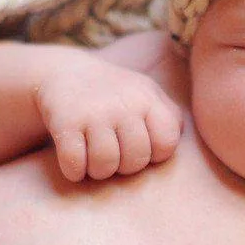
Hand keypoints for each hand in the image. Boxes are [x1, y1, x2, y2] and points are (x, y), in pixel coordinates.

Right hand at [36, 56, 182, 181]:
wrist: (64, 73)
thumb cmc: (115, 94)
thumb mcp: (146, 94)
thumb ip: (170, 117)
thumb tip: (180, 140)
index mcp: (149, 98)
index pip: (166, 144)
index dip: (153, 155)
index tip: (139, 147)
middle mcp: (125, 103)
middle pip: (135, 160)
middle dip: (123, 166)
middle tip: (113, 154)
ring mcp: (95, 112)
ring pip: (105, 166)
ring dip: (97, 171)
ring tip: (93, 158)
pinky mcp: (66, 121)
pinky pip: (75, 164)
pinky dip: (74, 171)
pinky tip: (74, 161)